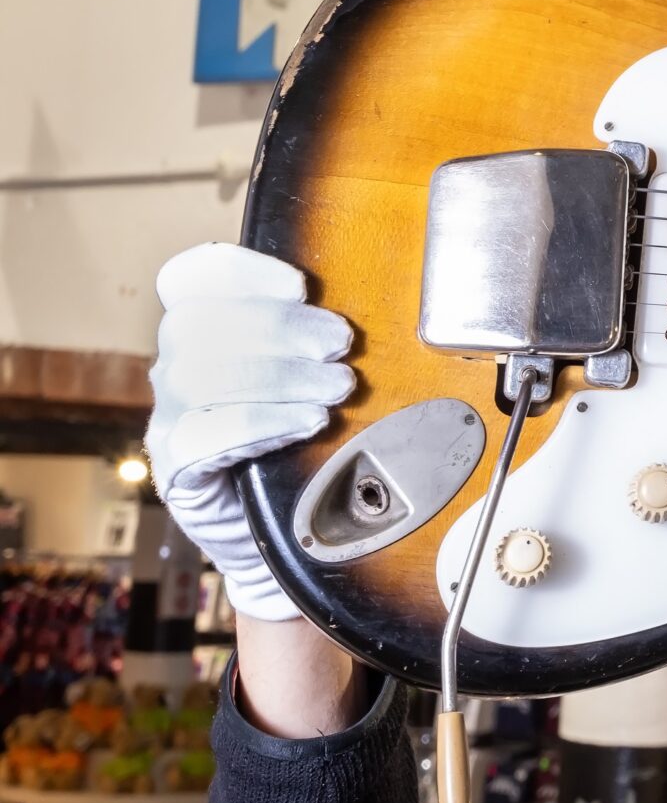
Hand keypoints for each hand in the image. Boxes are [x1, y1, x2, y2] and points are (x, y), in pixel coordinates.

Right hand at [145, 243, 355, 622]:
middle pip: (200, 325)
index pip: (191, 279)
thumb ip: (320, 334)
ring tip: (337, 387)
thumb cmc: (317, 438)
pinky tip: (307, 422)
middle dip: (279, 327)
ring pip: (199, 379)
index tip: (300, 286)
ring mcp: (169, 422)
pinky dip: (262, 422)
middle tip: (340, 345)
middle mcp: (176, 372)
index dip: (240, 273)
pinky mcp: (178, 472)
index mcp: (203, 333)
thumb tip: (360, 301)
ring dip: (279, 376)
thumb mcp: (321, 374)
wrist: (302, 529)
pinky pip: (202, 437)